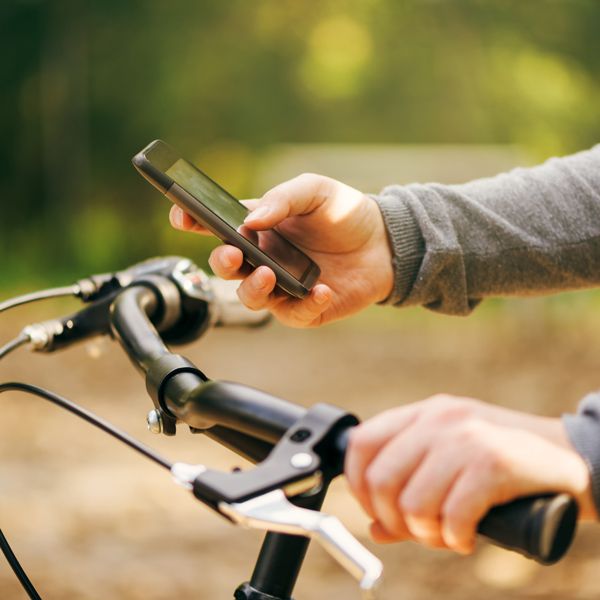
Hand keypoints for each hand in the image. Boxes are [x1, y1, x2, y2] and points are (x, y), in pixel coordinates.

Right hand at [169, 173, 393, 326]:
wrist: (384, 242)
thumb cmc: (344, 213)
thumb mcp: (315, 190)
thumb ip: (283, 198)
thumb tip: (252, 220)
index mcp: (258, 227)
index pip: (216, 226)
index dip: (193, 221)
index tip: (181, 216)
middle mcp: (262, 258)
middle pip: (226, 268)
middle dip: (222, 263)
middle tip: (234, 254)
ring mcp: (281, 286)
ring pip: (250, 297)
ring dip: (253, 288)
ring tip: (270, 273)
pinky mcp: (305, 308)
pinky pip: (293, 314)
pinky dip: (304, 304)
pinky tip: (320, 289)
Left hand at [345, 394, 595, 553]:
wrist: (566, 456)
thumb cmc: (500, 464)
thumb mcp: (448, 463)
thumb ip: (408, 489)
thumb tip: (374, 528)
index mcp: (422, 414)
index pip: (361, 443)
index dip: (358, 485)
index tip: (376, 510)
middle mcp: (438, 419)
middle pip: (380, 479)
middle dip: (392, 520)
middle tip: (417, 532)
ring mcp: (465, 437)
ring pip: (412, 504)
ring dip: (425, 535)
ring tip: (446, 535)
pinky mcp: (493, 462)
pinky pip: (452, 516)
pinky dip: (455, 539)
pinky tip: (468, 536)